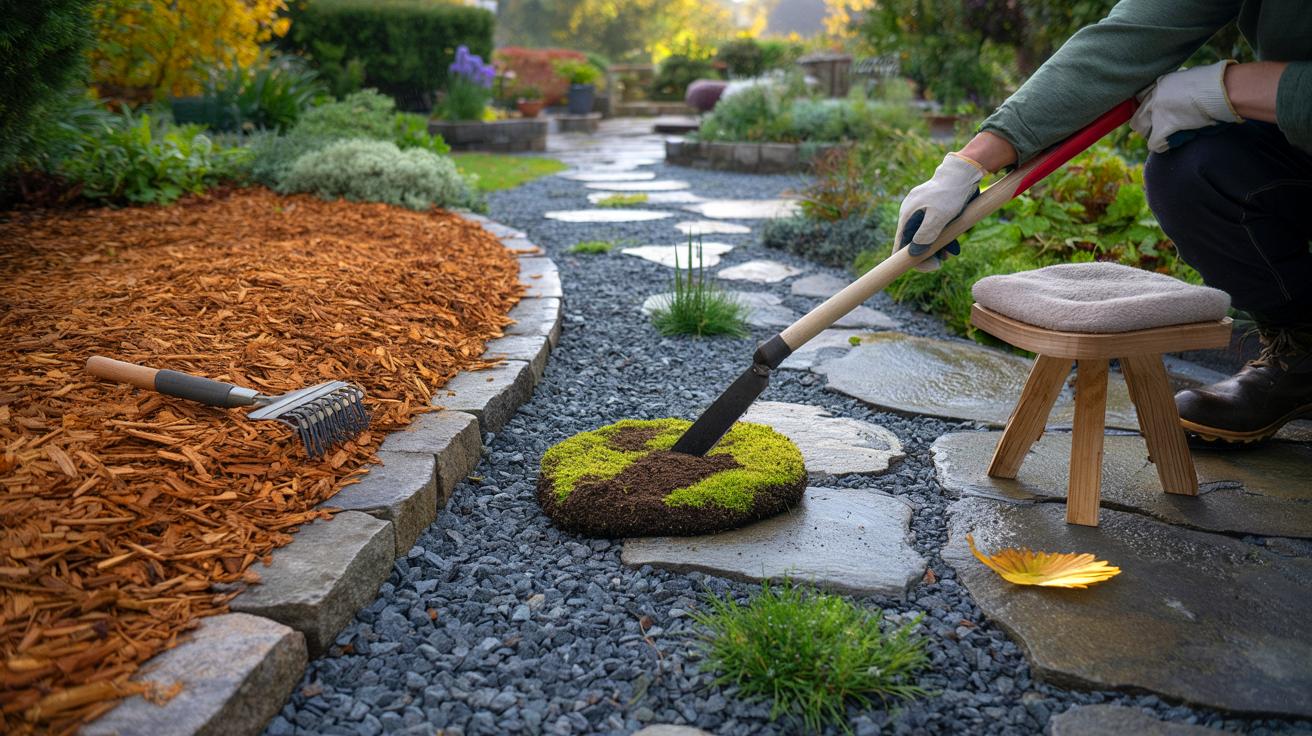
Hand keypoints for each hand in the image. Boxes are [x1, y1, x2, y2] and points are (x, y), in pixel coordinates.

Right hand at [895, 153, 984, 272]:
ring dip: (938, 246)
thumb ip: (925, 236)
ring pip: (926, 235)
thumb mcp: (938, 217)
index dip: (910, 260)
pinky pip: (934, 227)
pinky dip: (942, 236)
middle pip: (914, 242)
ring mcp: (922, 211)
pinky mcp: (933, 209)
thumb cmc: (949, 194)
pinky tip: (953, 241)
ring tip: (951, 252)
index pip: (900, 246)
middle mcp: (912, 215)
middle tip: (942, 261)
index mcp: (907, 216)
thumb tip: (913, 254)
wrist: (963, 172)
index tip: (928, 267)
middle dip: (928, 254)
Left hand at [1130, 60, 1241, 152]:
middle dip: (1146, 123)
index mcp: (1161, 82)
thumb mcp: (1191, 77)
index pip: (1141, 97)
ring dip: (1152, 134)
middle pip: (1138, 115)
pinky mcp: (1163, 126)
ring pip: (1141, 129)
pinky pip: (1153, 143)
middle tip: (1158, 128)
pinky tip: (1171, 143)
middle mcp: (1154, 96)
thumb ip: (1179, 86)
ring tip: (1166, 135)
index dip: (1148, 107)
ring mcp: (1156, 112)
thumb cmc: (1215, 83)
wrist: (1222, 90)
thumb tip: (1182, 92)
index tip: (1155, 112)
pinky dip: (1161, 145)